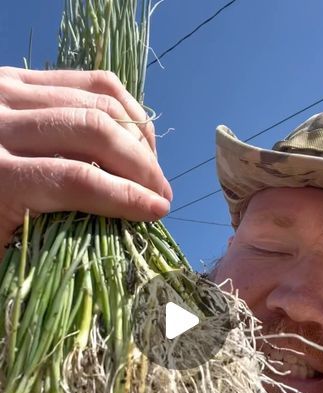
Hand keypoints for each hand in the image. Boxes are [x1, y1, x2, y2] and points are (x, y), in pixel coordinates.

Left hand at [0, 66, 172, 246]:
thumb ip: (50, 239)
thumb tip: (118, 233)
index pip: (78, 179)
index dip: (126, 196)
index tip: (157, 212)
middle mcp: (1, 125)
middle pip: (94, 133)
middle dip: (140, 165)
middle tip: (162, 194)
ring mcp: (9, 92)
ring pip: (98, 101)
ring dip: (137, 136)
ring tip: (153, 168)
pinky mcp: (17, 77)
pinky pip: (87, 80)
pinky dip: (122, 104)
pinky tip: (134, 132)